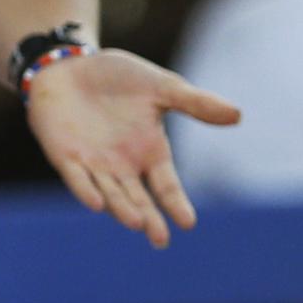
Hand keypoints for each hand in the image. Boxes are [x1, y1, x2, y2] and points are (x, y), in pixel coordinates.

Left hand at [24, 47, 240, 247]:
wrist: (69, 64)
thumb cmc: (117, 78)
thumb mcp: (160, 86)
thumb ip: (194, 102)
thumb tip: (237, 114)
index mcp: (150, 153)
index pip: (167, 186)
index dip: (176, 204)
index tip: (188, 222)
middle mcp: (123, 166)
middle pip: (138, 199)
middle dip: (149, 219)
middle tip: (159, 239)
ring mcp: (93, 163)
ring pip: (110, 193)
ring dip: (121, 208)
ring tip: (136, 222)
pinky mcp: (65, 155)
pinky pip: (76, 177)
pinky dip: (86, 190)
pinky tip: (96, 203)